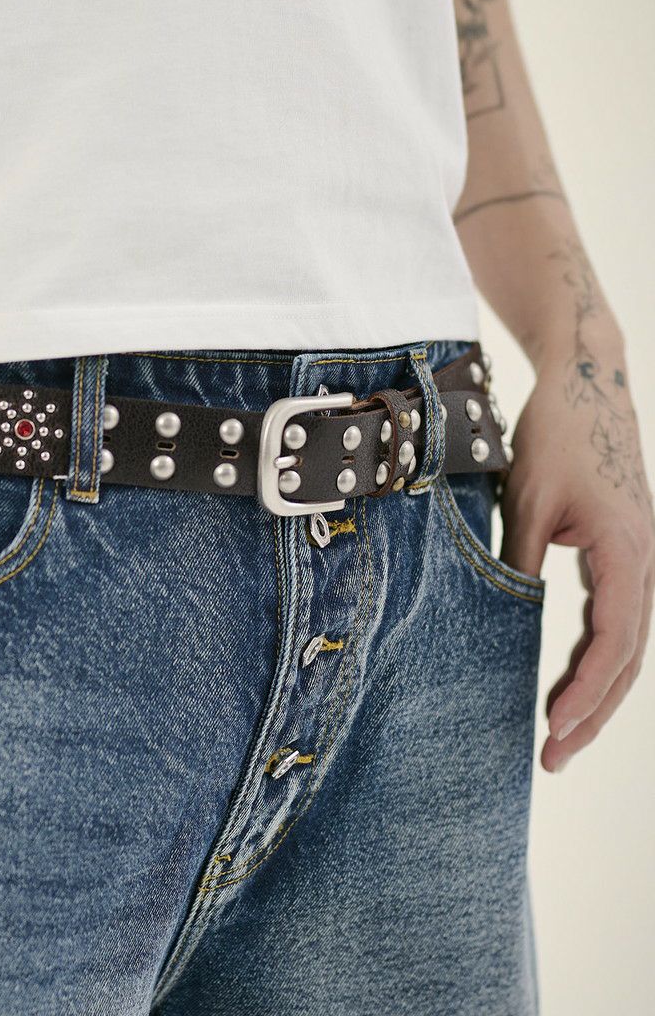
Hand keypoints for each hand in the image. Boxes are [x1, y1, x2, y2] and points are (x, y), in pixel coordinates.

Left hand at [499, 342, 654, 772]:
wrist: (588, 383)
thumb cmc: (558, 436)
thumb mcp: (528, 502)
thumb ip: (520, 566)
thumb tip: (501, 626)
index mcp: (628, 553)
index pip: (613, 643)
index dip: (585, 694)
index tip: (552, 731)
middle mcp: (647, 563)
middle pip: (628, 658)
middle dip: (593, 712)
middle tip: (552, 758)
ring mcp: (642, 559)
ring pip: (627, 644)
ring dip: (597, 692)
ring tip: (559, 735)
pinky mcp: (626, 553)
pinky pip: (618, 619)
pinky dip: (595, 656)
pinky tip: (566, 683)